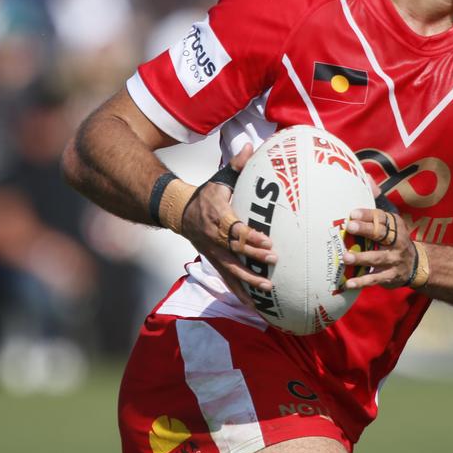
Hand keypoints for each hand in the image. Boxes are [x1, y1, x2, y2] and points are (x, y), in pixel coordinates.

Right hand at [179, 144, 276, 305]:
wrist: (179, 211)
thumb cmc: (206, 195)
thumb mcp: (220, 178)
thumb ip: (237, 164)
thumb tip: (252, 146)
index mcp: (218, 217)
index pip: (235, 229)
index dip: (251, 237)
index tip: (268, 242)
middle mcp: (214, 238)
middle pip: (235, 251)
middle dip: (254, 257)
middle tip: (274, 261)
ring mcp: (213, 253)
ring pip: (231, 270)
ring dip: (249, 281)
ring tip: (268, 290)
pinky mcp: (213, 262)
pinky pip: (227, 280)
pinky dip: (239, 293)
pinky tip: (253, 306)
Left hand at [342, 207, 415, 289]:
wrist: (416, 265)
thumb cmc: (394, 240)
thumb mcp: (391, 224)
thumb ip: (377, 209)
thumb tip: (368, 182)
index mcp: (396, 226)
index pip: (381, 218)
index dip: (367, 215)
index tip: (353, 213)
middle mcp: (397, 242)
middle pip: (380, 235)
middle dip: (365, 230)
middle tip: (349, 227)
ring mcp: (394, 260)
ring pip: (377, 258)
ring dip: (361, 257)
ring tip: (346, 257)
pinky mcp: (390, 276)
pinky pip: (375, 279)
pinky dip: (361, 281)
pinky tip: (349, 283)